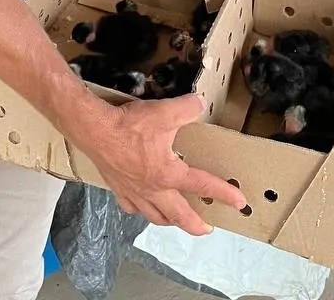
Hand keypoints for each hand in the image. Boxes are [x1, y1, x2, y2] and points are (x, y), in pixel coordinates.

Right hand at [76, 94, 246, 234]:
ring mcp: (133, 192)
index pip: (203, 185)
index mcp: (169, 174)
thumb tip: (200, 103)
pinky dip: (140, 210)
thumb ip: (188, 108)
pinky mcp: (117, 188)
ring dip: (169, 221)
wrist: (94, 130)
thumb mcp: (165, 112)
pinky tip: (142, 206)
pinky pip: (131, 207)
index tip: (239, 203)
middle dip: (195, 225)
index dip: (224, 194)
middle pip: (178, 215)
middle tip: (207, 229)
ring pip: (154, 216)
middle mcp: (153, 189)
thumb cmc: (129, 125)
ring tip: (176, 220)